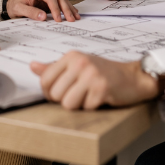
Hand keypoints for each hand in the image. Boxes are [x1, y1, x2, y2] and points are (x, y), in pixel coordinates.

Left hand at [7, 0, 80, 21]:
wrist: (11, 3)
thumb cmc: (14, 5)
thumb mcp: (19, 9)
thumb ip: (31, 12)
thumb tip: (43, 17)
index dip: (55, 9)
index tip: (58, 20)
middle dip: (66, 9)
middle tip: (71, 19)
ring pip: (62, 0)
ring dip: (69, 9)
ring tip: (76, 17)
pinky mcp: (50, 0)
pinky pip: (60, 3)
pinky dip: (67, 8)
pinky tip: (73, 13)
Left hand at [31, 52, 158, 109]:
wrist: (133, 77)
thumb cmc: (103, 72)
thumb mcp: (77, 65)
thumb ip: (54, 68)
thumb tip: (32, 66)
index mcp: (71, 56)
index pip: (45, 80)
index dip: (51, 92)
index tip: (63, 91)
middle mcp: (80, 62)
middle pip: (56, 95)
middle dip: (66, 100)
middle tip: (80, 93)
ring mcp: (91, 75)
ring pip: (68, 104)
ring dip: (79, 105)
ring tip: (89, 95)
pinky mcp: (102, 88)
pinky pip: (85, 108)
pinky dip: (93, 107)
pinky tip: (101, 97)